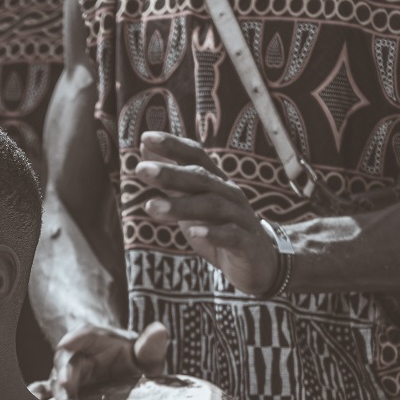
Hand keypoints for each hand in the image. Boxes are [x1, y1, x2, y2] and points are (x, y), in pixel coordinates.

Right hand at [40, 320, 169, 399]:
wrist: (124, 372)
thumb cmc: (133, 360)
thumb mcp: (145, 352)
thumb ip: (151, 344)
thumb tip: (160, 331)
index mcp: (92, 340)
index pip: (83, 336)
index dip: (76, 339)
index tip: (70, 343)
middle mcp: (74, 358)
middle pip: (65, 367)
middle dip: (66, 386)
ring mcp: (64, 377)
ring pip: (53, 386)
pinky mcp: (60, 395)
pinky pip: (47, 399)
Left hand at [132, 132, 279, 294]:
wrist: (257, 262)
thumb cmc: (218, 226)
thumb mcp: (191, 200)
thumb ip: (170, 177)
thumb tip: (144, 146)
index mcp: (215, 181)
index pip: (196, 156)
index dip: (174, 146)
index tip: (147, 137)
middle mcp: (229, 193)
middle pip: (201, 178)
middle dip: (171, 173)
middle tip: (141, 170)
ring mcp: (240, 217)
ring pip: (212, 206)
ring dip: (181, 205)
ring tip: (150, 206)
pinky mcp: (247, 244)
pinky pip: (232, 236)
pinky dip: (214, 234)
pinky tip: (193, 234)